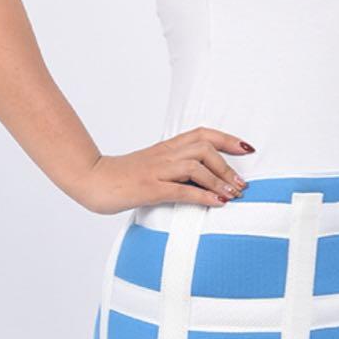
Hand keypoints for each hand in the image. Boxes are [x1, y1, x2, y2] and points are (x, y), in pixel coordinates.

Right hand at [72, 126, 254, 214]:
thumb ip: (174, 168)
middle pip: (204, 149)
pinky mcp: (149, 188)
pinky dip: (203, 195)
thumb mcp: (152, 167)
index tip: (247, 149)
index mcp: (166, 148)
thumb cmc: (122, 176)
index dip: (227, 139)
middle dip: (228, 166)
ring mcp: (157, 171)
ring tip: (233, 195)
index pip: (202, 134)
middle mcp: (164, 155)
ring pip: (196, 166)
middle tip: (242, 185)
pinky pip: (181, 189)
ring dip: (219, 181)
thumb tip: (201, 179)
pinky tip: (217, 203)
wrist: (91, 179)